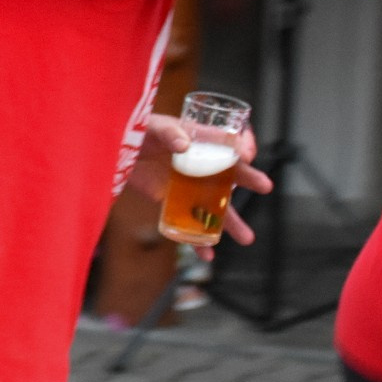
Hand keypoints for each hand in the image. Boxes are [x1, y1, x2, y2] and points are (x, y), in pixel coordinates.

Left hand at [125, 113, 272, 253]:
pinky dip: (198, 240)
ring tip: (247, 238)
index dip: (241, 148)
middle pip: (230, 175)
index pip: (228, 143)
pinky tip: (208, 254)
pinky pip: (190, 223)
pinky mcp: (174, 202)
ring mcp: (190, 186)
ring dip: (231, 223)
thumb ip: (168, 133)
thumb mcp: (153, 127)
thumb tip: (184, 145)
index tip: (247, 154)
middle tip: (265, 186)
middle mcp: (202, 164)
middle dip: (249, 180)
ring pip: (216, 207)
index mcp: (201, 141)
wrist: (116, 153)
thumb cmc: (138, 132)